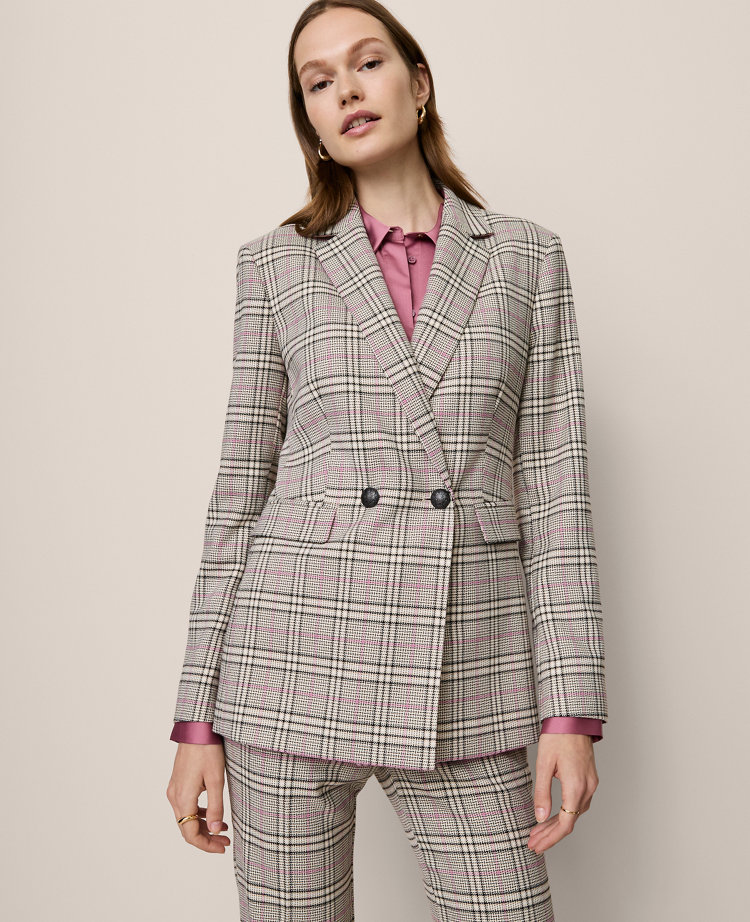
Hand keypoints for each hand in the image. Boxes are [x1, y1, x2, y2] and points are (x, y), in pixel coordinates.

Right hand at [166, 742, 230, 852]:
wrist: (196, 728)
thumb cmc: (208, 750)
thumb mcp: (217, 780)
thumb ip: (216, 807)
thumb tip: (216, 830)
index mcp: (183, 798)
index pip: (190, 834)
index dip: (206, 845)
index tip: (223, 847)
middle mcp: (174, 796)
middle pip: (187, 828)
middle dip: (206, 838)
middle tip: (225, 841)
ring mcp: (174, 789)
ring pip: (186, 818)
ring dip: (203, 827)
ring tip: (223, 829)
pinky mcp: (178, 783)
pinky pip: (185, 806)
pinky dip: (198, 814)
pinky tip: (213, 814)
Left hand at [527, 733, 598, 854]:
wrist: (572, 718)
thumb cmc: (557, 736)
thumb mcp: (543, 764)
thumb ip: (542, 792)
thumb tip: (540, 818)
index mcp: (576, 786)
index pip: (566, 824)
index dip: (550, 838)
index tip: (536, 845)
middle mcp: (587, 788)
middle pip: (570, 821)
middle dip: (550, 835)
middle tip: (533, 843)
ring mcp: (591, 784)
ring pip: (575, 814)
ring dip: (557, 825)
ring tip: (538, 832)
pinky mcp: (589, 779)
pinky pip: (578, 804)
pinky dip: (565, 813)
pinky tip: (552, 817)